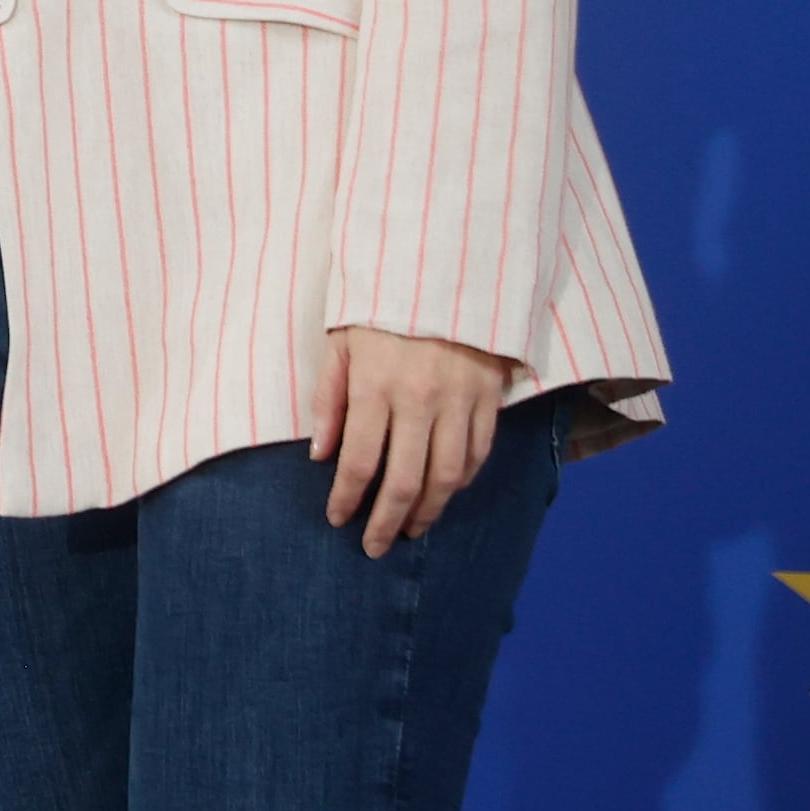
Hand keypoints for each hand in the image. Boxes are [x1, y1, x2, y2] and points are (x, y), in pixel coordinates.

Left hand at [308, 324, 515, 556]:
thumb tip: (320, 454)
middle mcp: (420, 399)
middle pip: (405, 480)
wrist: (444, 263)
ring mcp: (460, 400)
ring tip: (411, 528)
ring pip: (447, 476)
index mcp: (376, 385)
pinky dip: (462, 480)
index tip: (337, 518)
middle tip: (374, 546)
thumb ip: (328, 397)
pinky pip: (478, 452)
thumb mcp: (340, 340)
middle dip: (386, 521)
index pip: (360, 462)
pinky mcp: (489, 396)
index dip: (347, 498)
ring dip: (428, 511)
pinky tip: (445, 491)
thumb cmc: (380, 302)